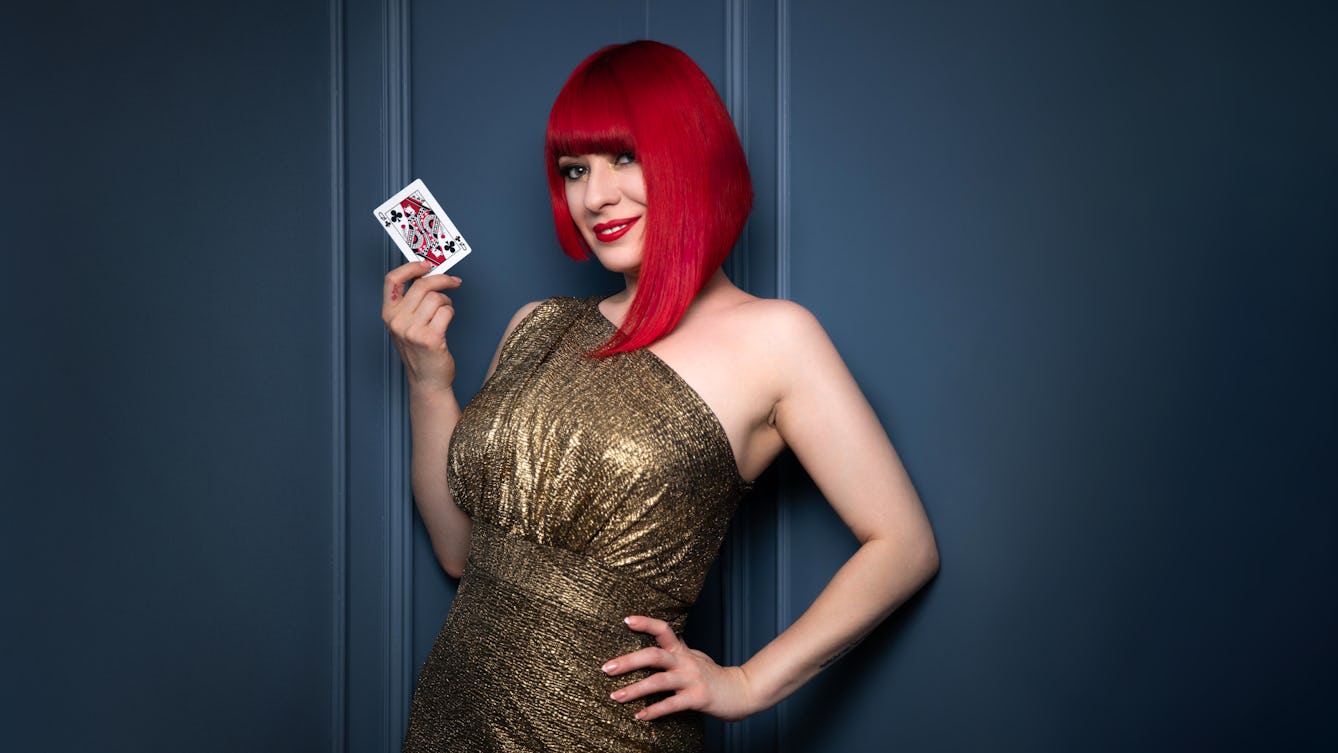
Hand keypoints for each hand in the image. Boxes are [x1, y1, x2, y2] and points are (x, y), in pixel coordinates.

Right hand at [381, 260, 461, 391]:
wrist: (427, 381)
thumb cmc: (419, 351)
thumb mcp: (407, 325)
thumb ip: (412, 302)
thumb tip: (429, 275)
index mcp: (389, 314)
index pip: (392, 280)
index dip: (410, 267)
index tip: (426, 264)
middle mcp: (397, 321)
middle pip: (422, 285)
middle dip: (442, 280)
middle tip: (453, 281)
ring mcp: (412, 330)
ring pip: (437, 298)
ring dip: (447, 302)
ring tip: (445, 312)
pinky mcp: (430, 338)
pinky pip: (446, 311)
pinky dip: (451, 313)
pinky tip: (448, 321)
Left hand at [602, 615, 758, 721]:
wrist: (742, 692)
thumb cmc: (714, 675)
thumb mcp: (695, 656)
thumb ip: (678, 648)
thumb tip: (661, 635)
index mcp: (682, 651)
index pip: (663, 630)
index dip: (645, 623)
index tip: (626, 620)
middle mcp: (686, 662)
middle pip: (654, 655)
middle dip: (628, 661)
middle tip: (607, 668)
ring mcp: (692, 679)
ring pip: (659, 681)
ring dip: (635, 689)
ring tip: (616, 696)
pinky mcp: (698, 698)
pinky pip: (672, 705)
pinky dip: (654, 710)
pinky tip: (640, 716)